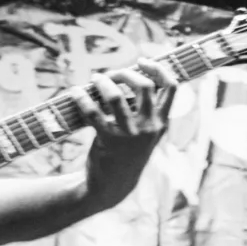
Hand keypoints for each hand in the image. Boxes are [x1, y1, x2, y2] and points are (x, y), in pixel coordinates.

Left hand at [76, 64, 176, 197]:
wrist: (113, 185)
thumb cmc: (127, 152)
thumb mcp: (146, 134)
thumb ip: (145, 110)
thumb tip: (129, 75)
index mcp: (162, 123)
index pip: (171, 87)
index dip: (158, 68)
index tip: (142, 60)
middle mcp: (150, 127)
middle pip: (143, 85)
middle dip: (125, 72)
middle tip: (111, 74)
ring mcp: (130, 134)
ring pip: (116, 95)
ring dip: (103, 81)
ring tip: (94, 79)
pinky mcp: (108, 140)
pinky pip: (93, 111)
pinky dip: (81, 97)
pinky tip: (75, 92)